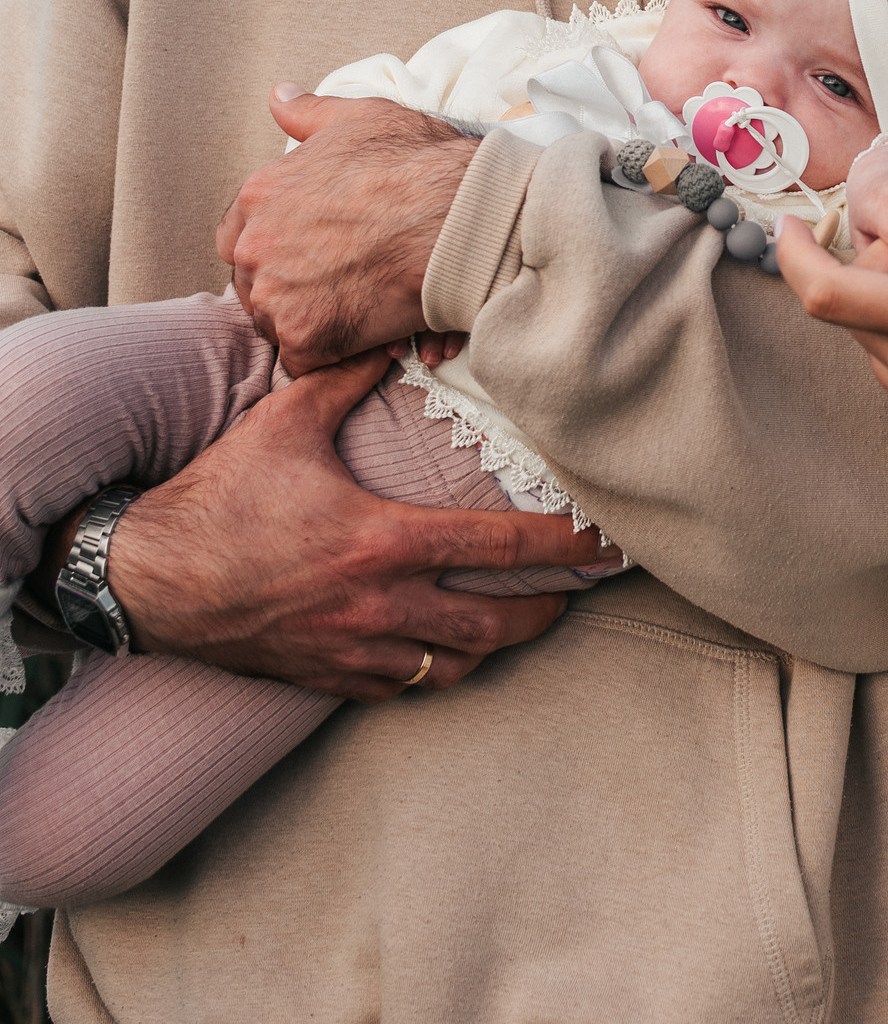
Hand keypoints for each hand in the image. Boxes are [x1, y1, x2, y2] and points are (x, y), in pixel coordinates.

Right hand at [104, 351, 619, 698]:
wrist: (147, 581)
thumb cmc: (218, 496)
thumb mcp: (287, 420)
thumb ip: (350, 376)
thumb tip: (398, 337)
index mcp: (380, 540)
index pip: (500, 546)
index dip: (564, 545)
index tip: (604, 541)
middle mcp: (377, 605)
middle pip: (496, 621)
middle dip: (550, 607)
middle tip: (583, 587)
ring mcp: (354, 650)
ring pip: (456, 664)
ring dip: (499, 642)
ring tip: (528, 617)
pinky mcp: (328, 678)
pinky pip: (406, 686)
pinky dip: (441, 668)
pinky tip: (453, 646)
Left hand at [217, 87, 477, 373]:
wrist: (460, 214)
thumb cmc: (420, 164)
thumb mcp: (362, 119)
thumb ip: (311, 113)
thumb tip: (280, 97)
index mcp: (260, 193)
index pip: (237, 237)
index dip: (277, 249)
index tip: (311, 254)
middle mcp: (254, 243)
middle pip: (255, 285)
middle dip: (294, 289)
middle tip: (346, 283)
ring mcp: (274, 293)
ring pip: (278, 325)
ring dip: (316, 323)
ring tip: (366, 308)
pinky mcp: (304, 336)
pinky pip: (306, 362)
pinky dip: (338, 356)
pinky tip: (373, 336)